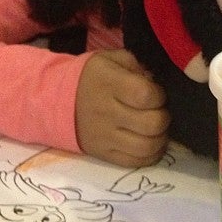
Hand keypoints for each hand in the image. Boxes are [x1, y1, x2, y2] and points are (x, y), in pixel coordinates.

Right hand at [76, 49, 169, 166]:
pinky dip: (150, 156)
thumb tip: (154, 83)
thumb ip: (136, 67)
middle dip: (164, 117)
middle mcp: (107, 112)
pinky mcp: (103, 154)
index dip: (159, 95)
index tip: (157, 93)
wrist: (57, 100)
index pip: (145, 95)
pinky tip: (151, 143)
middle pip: (151, 124)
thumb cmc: (94, 76)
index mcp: (110, 84)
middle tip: (159, 111)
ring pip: (146, 147)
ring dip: (160, 139)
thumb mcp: (112, 59)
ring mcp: (104, 137)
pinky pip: (134, 162)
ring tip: (157, 129)